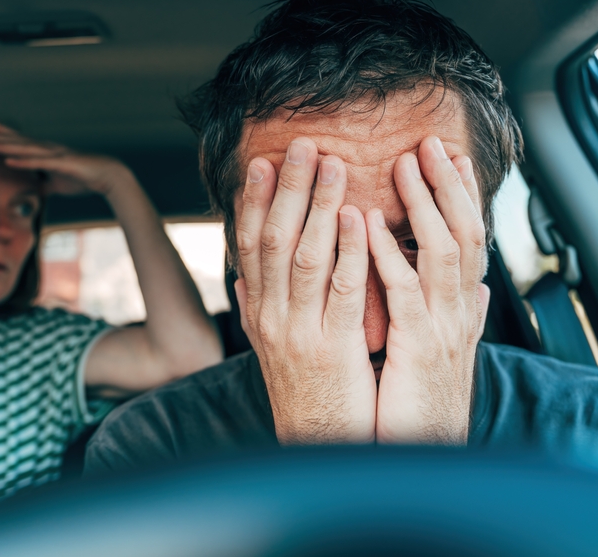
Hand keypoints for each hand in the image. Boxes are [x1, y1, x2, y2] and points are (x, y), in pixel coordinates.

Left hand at [0, 113, 130, 196]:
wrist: (108, 176)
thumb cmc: (84, 178)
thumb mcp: (58, 184)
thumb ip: (44, 185)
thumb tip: (34, 190)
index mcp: (43, 152)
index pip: (15, 140)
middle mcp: (45, 148)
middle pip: (12, 141)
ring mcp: (52, 154)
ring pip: (21, 149)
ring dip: (0, 147)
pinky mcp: (61, 163)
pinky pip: (39, 163)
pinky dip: (23, 162)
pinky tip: (9, 160)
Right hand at [235, 137, 376, 444]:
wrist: (316, 451)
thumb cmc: (304, 395)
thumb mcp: (271, 351)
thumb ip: (258, 310)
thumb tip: (241, 276)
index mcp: (259, 314)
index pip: (250, 247)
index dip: (254, 203)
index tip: (259, 164)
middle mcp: (272, 318)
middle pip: (275, 240)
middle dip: (287, 189)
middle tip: (301, 146)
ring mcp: (300, 332)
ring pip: (305, 256)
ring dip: (318, 206)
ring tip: (332, 165)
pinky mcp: (333, 349)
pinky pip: (342, 291)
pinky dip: (348, 251)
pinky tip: (356, 218)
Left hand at [367, 136, 489, 444]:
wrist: (425, 457)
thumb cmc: (428, 405)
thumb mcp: (447, 354)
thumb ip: (463, 317)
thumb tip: (481, 290)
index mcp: (461, 311)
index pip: (469, 240)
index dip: (463, 196)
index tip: (451, 156)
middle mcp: (460, 313)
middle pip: (465, 234)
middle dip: (448, 184)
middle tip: (430, 141)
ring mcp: (443, 329)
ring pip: (442, 252)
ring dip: (423, 204)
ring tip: (406, 164)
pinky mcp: (419, 349)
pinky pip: (404, 293)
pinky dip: (388, 254)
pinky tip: (369, 225)